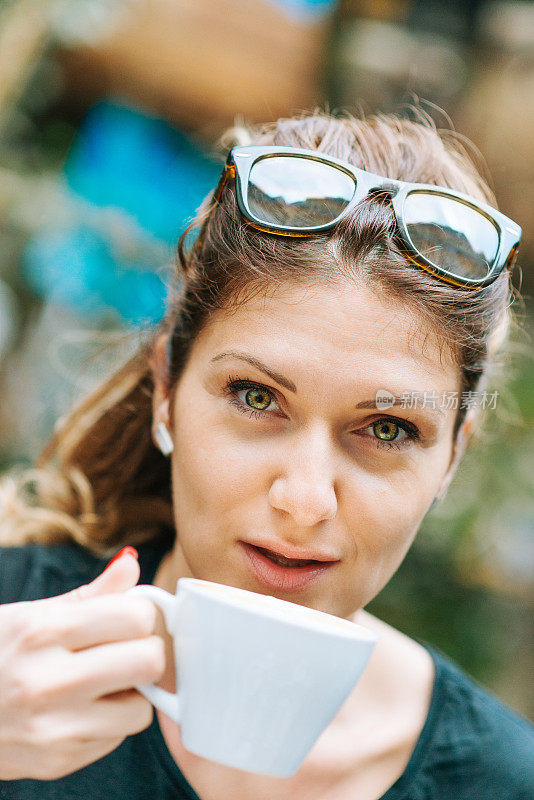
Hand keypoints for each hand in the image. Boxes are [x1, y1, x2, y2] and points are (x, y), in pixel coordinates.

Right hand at [0, 549, 164, 780]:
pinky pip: (118, 737)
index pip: (135, 617)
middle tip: (127, 650)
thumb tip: (131, 563)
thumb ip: (90, 594)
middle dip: (146, 652)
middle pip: (148, 661)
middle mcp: (47, 681)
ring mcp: (53, 727)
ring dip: (131, 693)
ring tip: (101, 683)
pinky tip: (82, 710)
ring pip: (141, 707)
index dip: (141, 614)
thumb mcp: (31, 616)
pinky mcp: (58, 762)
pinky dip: (110, 722)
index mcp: (43, 631)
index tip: (130, 619)